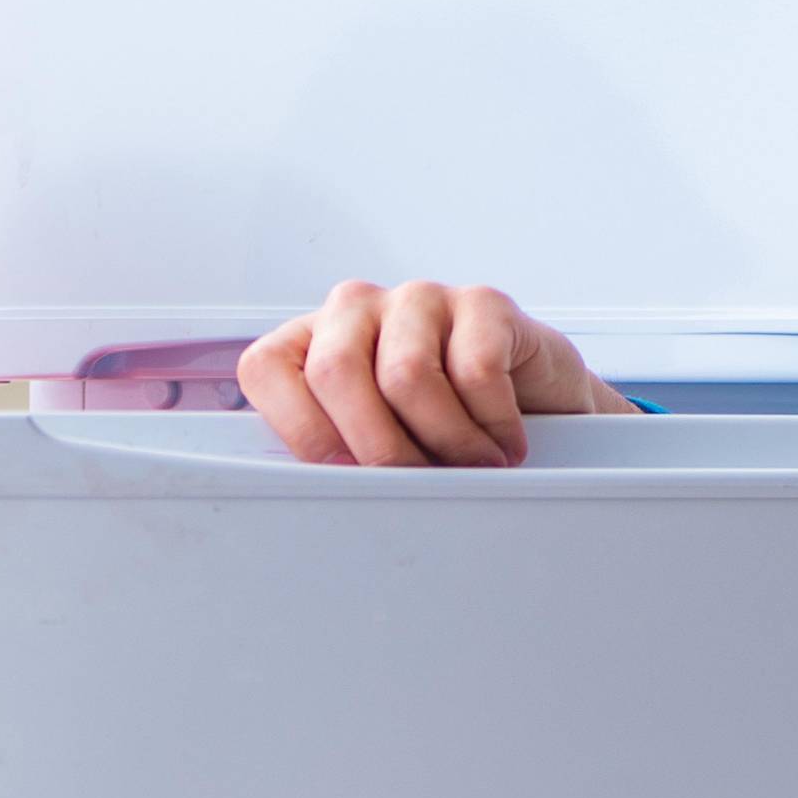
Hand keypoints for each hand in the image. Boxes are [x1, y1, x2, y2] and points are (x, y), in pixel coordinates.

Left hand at [237, 280, 626, 467]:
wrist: (530, 404)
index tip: (339, 478)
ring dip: (443, 443)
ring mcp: (417, 298)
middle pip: (335, 372)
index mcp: (308, 342)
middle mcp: (353, 309)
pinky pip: (476, 371)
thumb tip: (318, 498)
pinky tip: (502, 446)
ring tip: (470, 470)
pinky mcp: (482, 302)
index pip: (266, 368)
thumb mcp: (369, 444)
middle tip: (413, 487)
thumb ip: (333, 455)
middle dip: (374, 446)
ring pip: (407, 376)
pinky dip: (491, 425)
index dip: (299, 429)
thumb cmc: (431, 431)